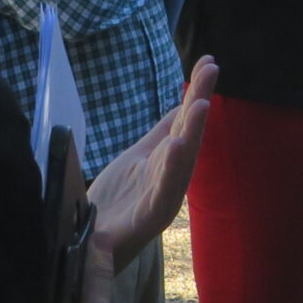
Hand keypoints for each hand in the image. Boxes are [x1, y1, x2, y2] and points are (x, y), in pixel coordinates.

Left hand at [86, 58, 214, 280]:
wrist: (91, 242)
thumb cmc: (116, 202)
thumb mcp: (138, 158)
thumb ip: (160, 135)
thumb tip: (181, 107)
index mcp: (168, 160)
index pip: (185, 119)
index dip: (197, 90)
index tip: (207, 61)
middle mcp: (172, 176)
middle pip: (190, 134)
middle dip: (200, 101)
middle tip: (211, 70)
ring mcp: (163, 196)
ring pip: (183, 161)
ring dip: (194, 131)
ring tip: (201, 104)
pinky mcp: (151, 217)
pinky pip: (164, 190)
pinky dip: (173, 169)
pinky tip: (178, 146)